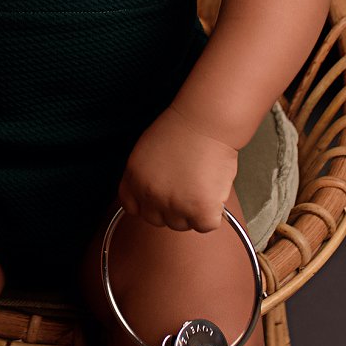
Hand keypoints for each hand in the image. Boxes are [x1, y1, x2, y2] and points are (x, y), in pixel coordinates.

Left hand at [117, 105, 240, 231]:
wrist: (206, 121)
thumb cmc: (182, 128)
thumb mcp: (146, 150)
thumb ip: (144, 176)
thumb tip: (152, 195)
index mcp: (134, 178)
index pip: (133, 208)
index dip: (149, 205)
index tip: (160, 200)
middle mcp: (150, 195)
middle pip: (158, 220)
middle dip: (172, 209)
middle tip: (188, 187)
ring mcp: (174, 204)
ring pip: (183, 224)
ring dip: (192, 211)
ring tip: (202, 184)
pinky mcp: (200, 210)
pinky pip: (206, 224)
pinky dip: (213, 212)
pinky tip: (213, 191)